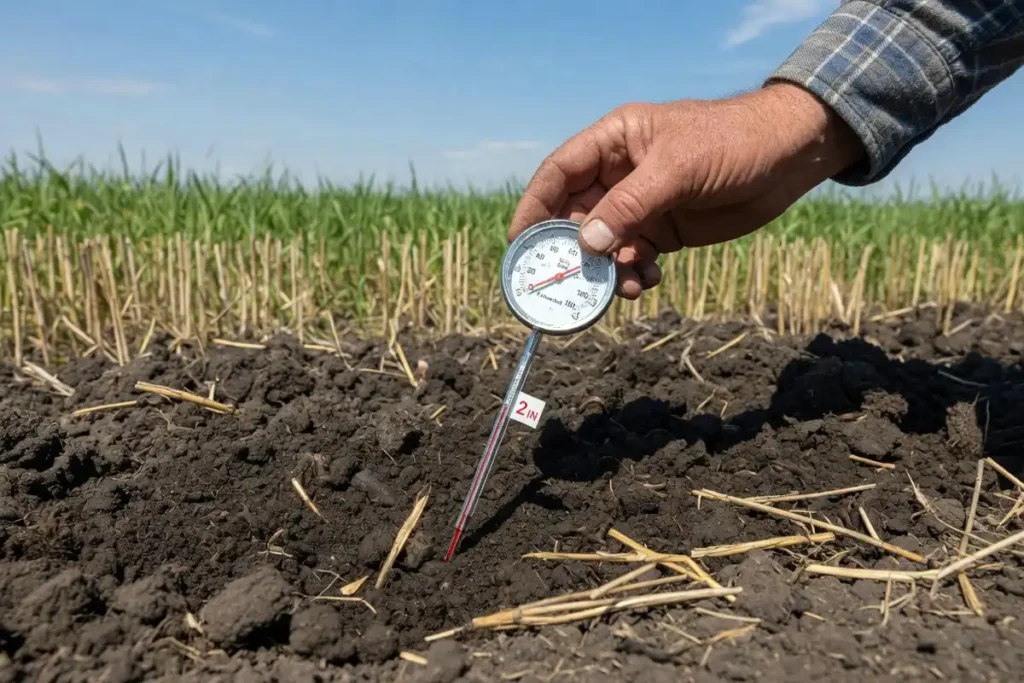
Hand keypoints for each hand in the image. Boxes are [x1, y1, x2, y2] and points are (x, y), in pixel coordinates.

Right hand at [508, 82, 863, 298]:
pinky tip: (648, 282)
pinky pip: (634, 257)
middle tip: (567, 280)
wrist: (788, 158)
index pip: (559, 173)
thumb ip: (630, 205)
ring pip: (605, 243)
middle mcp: (621, 173)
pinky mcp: (665, 230)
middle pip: (576, 214)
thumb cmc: (732, 143)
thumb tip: (586, 242)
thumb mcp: (677, 168)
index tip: (519, 242)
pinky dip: (634, 274)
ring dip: (607, 268)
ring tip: (622, 286)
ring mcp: (642, 204)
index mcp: (615, 141)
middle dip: (572, 248)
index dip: (535, 206)